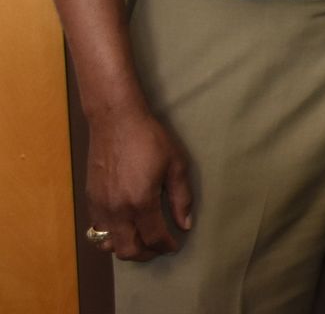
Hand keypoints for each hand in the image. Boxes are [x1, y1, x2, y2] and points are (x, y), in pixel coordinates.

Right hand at [85, 104, 191, 261]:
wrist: (115, 121)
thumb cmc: (150, 139)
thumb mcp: (175, 165)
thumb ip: (181, 198)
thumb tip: (185, 224)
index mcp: (141, 201)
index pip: (154, 238)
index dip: (167, 246)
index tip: (175, 244)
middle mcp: (117, 210)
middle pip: (128, 250)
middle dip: (146, 254)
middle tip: (159, 247)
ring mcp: (100, 206)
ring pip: (108, 244)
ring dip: (126, 247)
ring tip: (142, 239)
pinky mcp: (90, 199)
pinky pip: (98, 229)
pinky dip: (112, 235)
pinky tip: (126, 225)